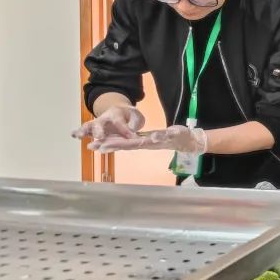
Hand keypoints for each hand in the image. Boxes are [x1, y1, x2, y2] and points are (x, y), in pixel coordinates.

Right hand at [72, 105, 144, 140]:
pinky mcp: (93, 131)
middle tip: (99, 136)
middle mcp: (104, 119)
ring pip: (89, 127)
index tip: (130, 137)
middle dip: (99, 130)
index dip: (125, 130)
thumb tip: (132, 131)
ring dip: (84, 131)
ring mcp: (97, 125)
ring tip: (78, 135)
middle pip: (100, 123)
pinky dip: (78, 132)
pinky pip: (85, 132)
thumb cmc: (130, 115)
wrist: (121, 112)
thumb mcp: (137, 117)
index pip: (120, 123)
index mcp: (116, 114)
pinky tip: (73, 134)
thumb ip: (135, 122)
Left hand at [89, 125, 206, 153]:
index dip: (116, 144)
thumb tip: (153, 136)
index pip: (129, 144)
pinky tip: (109, 141)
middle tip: (91, 146)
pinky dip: (117, 141)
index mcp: (148, 142)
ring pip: (123, 144)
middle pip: (122, 146)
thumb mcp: (175, 133)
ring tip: (94, 145)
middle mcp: (143, 144)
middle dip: (107, 146)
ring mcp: (143, 143)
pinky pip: (128, 141)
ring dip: (109, 145)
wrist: (187, 141)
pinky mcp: (144, 140)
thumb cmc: (182, 137)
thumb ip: (164, 135)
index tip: (103, 145)